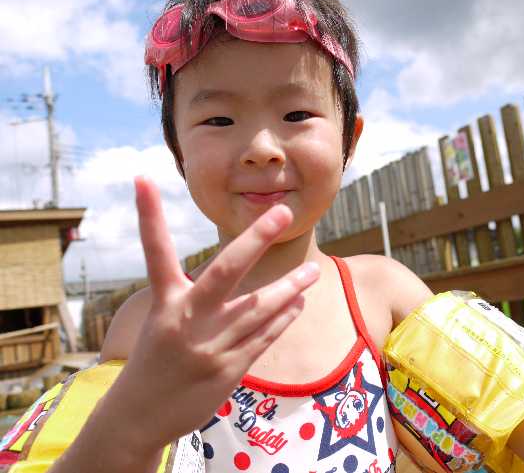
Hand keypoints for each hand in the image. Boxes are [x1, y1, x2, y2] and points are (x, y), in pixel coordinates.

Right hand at [105, 176, 319, 452]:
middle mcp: (187, 319)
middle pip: (225, 271)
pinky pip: (265, 336)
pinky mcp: (229, 369)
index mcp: (165, 303)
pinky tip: (298, 304)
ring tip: (312, 273)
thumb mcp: (163, 323)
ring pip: (260, 307)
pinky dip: (285, 317)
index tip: (143, 178)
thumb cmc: (155, 360)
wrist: (139, 417)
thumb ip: (195, 298)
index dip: (148, 215)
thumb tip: (236, 274)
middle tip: (281, 211)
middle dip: (256, 239)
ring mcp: (210, 345)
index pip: (155, 252)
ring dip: (291, 287)